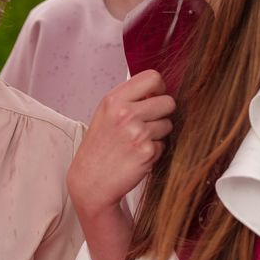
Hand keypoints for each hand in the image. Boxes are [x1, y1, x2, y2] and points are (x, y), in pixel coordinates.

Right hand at [69, 70, 174, 216]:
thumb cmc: (98, 148)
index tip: (155, 97)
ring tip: (137, 142)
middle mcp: (126, 113)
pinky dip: (154, 151)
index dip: (159, 88)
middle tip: (148, 123)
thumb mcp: (105, 114)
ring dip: (158, 133)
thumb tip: (158, 89)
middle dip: (162, 113)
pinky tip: (137, 156)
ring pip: (168, 124)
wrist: (90, 181)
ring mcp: (138, 133)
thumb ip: (128, 99)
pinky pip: (164, 144)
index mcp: (113, 100)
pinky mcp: (148, 152)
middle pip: (168, 102)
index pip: (153, 77)